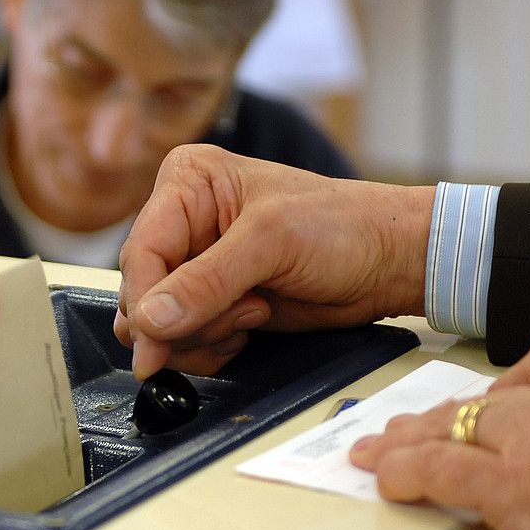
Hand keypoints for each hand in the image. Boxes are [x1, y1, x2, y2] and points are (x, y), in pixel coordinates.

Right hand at [114, 144, 433, 378]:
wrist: (388, 261)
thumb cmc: (344, 226)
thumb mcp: (271, 243)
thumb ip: (207, 283)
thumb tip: (151, 320)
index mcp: (188, 184)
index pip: (141, 252)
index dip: (145, 301)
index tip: (154, 341)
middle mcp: (184, 222)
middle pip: (143, 293)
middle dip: (185, 319)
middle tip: (239, 316)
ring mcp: (197, 265)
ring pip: (160, 324)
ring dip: (204, 334)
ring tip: (254, 312)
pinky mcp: (213, 301)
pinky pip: (185, 340)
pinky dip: (213, 346)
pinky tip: (251, 325)